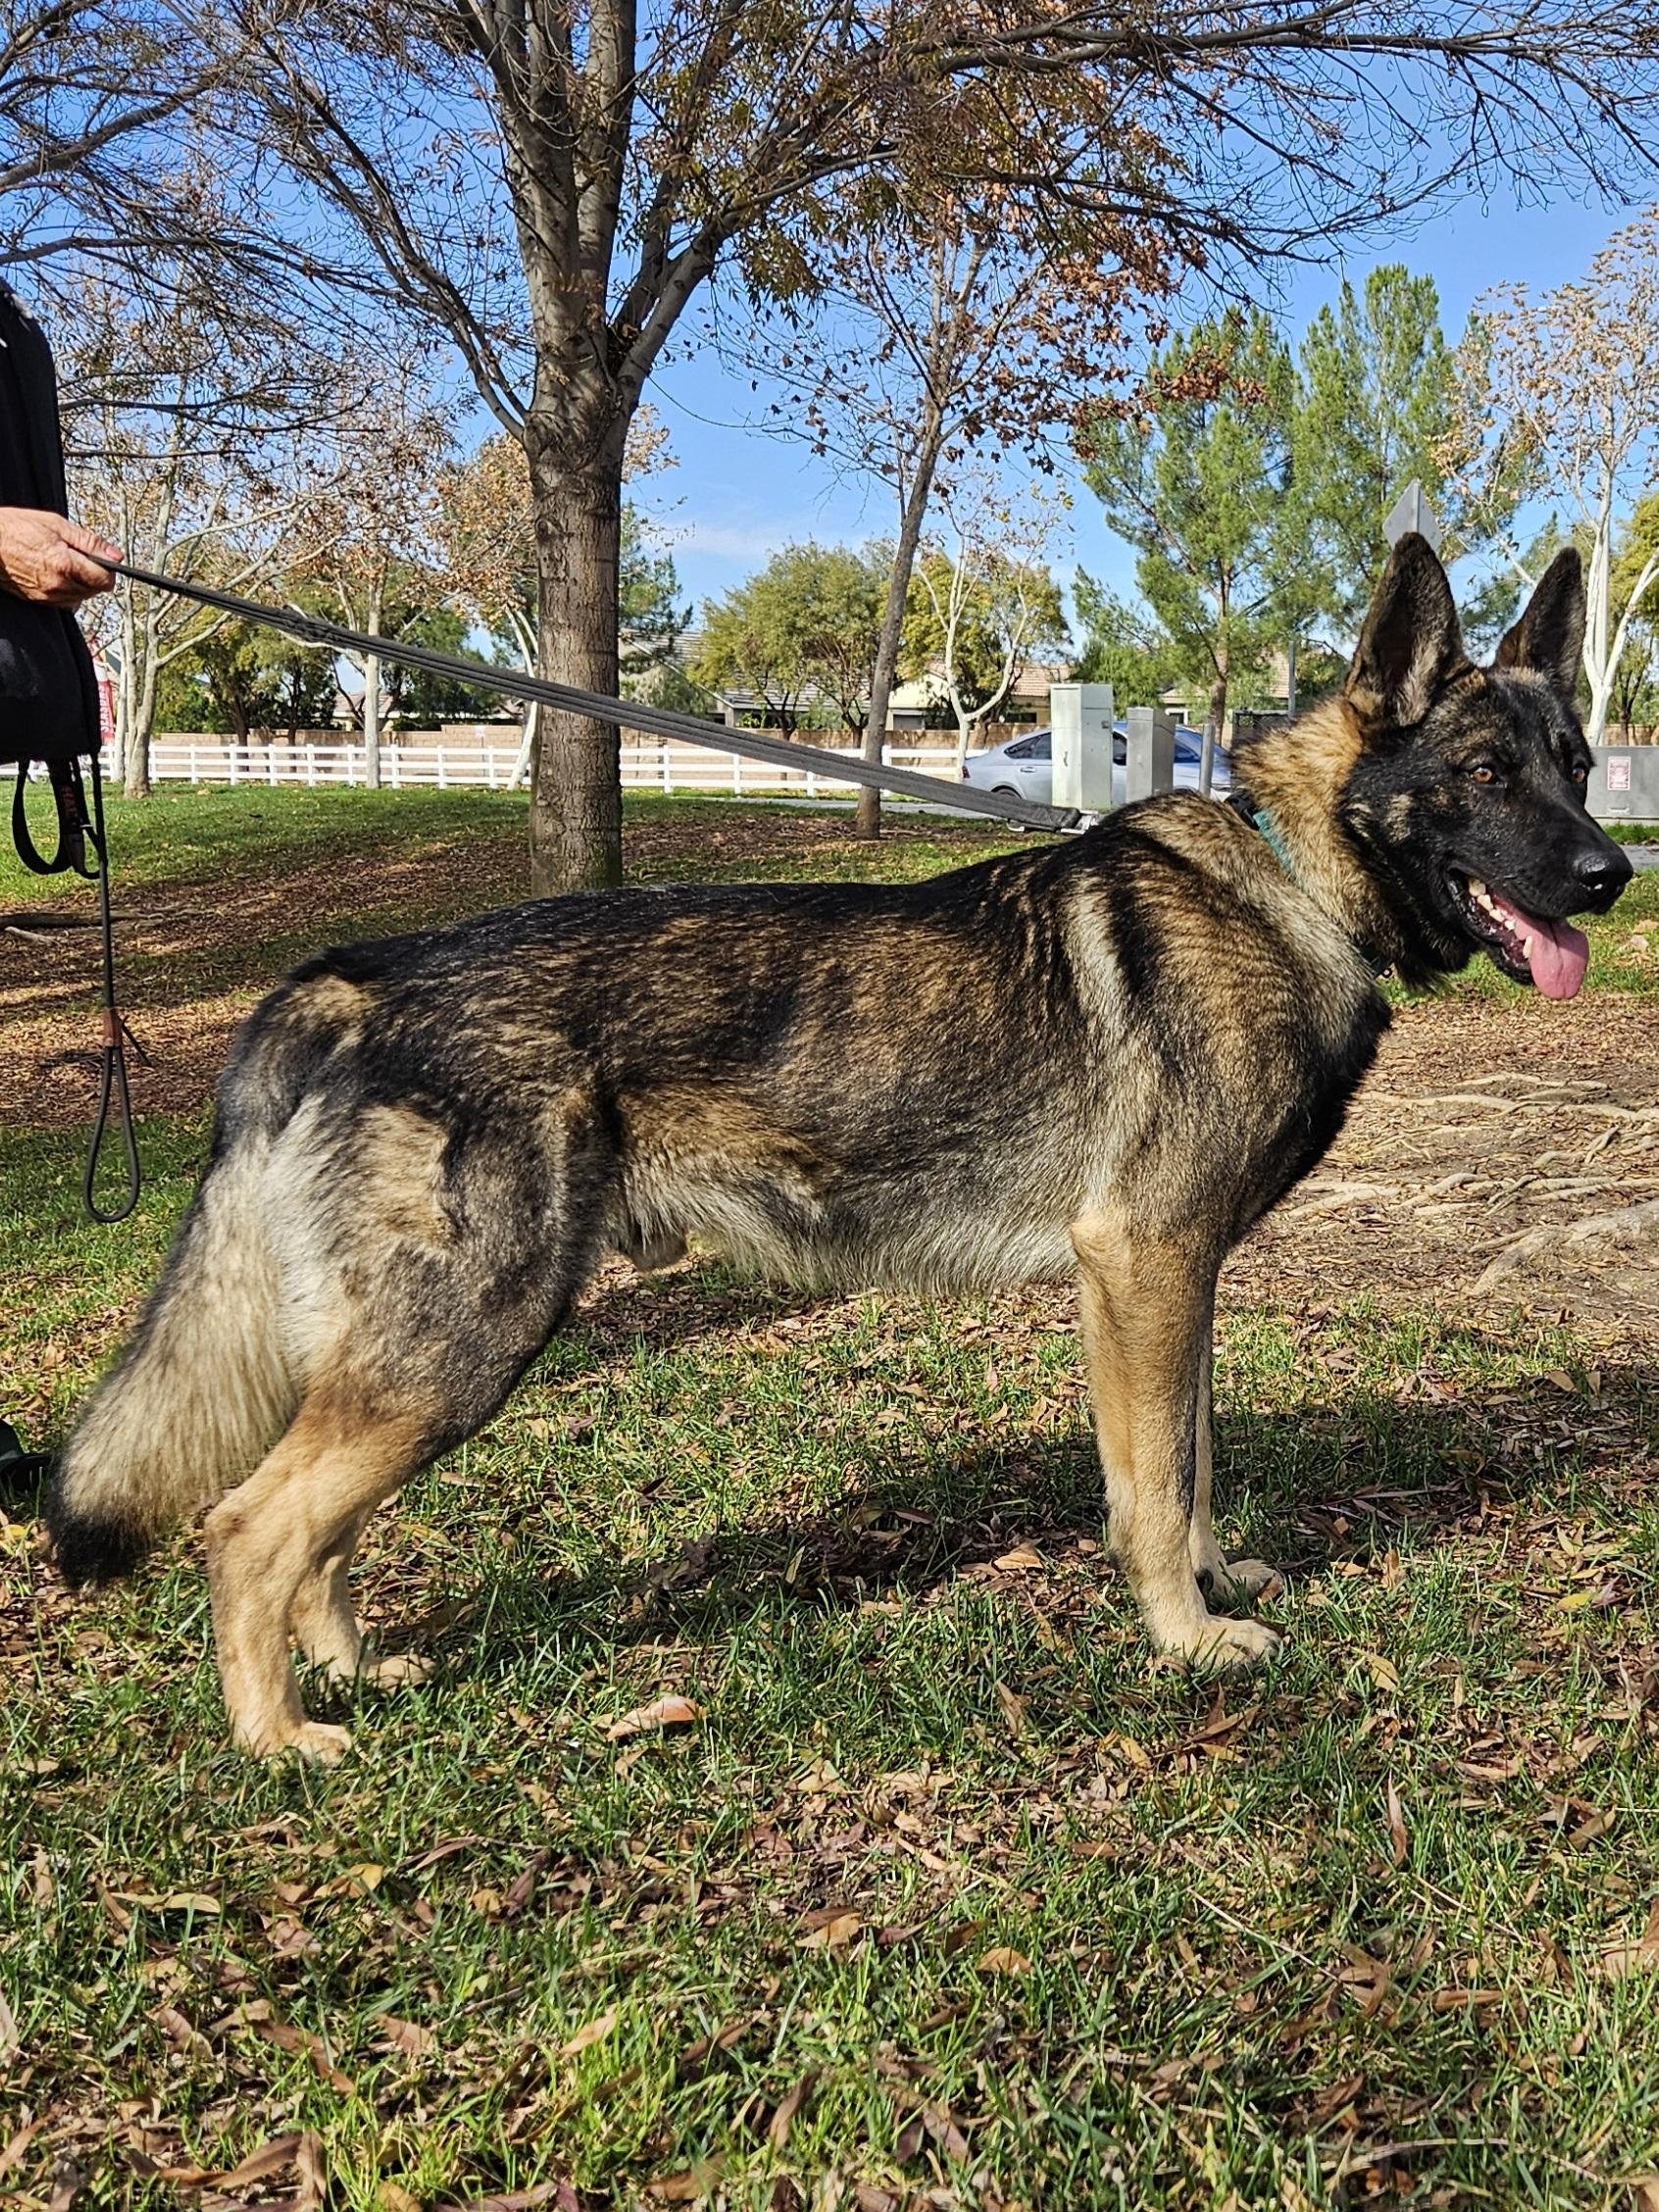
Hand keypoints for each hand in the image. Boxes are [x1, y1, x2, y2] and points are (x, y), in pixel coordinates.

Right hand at [0, 507, 121, 606]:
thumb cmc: (17, 528)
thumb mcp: (57, 525)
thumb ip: (90, 542)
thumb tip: (116, 555)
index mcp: (64, 565)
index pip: (105, 580)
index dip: (109, 569)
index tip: (104, 559)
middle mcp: (58, 585)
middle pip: (95, 590)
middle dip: (95, 574)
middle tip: (80, 556)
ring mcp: (48, 596)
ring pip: (82, 597)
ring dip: (82, 583)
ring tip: (66, 563)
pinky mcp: (40, 601)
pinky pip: (66, 601)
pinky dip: (69, 590)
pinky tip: (58, 574)